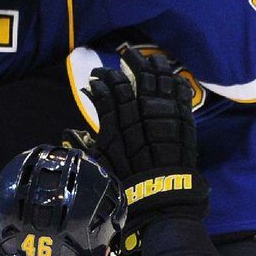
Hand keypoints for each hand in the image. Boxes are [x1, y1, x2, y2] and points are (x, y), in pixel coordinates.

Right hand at [87, 50, 208, 229]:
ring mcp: (166, 121)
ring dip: (157, 68)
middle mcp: (143, 120)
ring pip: (161, 85)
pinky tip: (174, 77)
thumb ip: (86, 146)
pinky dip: (177, 86)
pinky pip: (181, 99)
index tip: (99, 75)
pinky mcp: (185, 127)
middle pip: (138, 82)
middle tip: (127, 54)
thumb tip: (71, 131)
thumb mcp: (100, 167)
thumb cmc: (128, 188)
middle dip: (133, 63)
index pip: (112, 93)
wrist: (163, 202)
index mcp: (121, 128)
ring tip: (152, 58)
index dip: (106, 79)